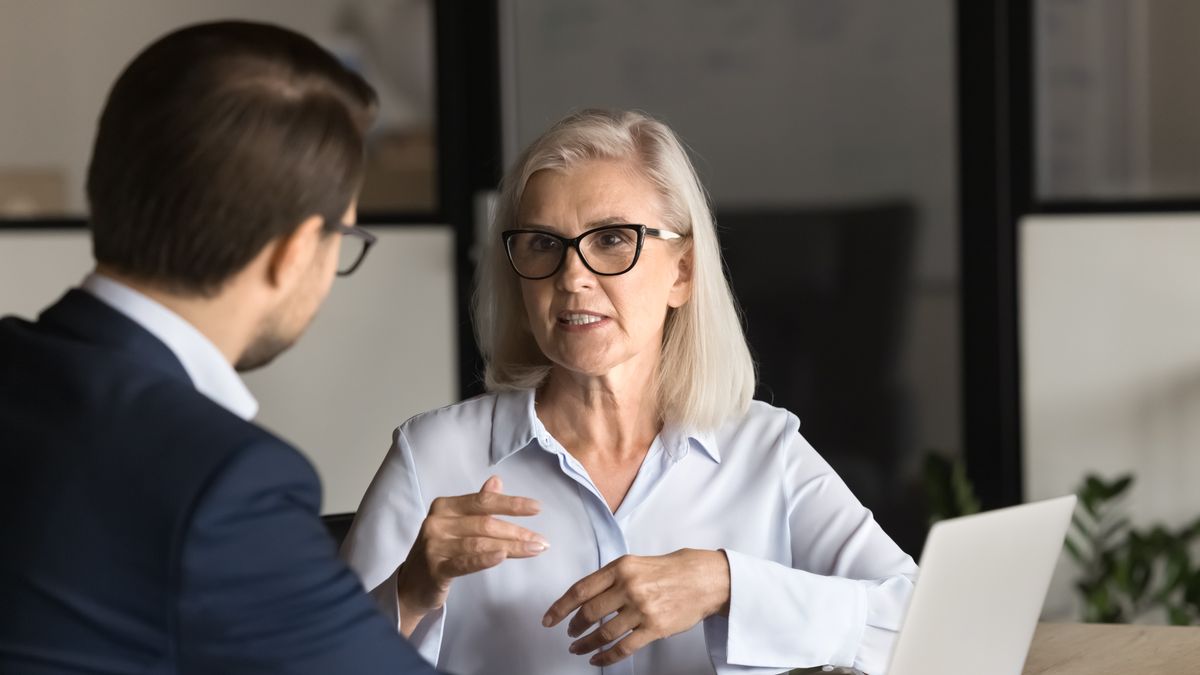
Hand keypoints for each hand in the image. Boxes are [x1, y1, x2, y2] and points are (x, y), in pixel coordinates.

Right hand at [396, 476, 546, 634]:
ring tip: (535, 550)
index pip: (483, 501)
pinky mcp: (435, 569)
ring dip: (512, 546)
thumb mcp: (455, 524)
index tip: (537, 508)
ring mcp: (434, 545)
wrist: (411, 585)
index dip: (511, 504)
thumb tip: (497, 481)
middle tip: (542, 541)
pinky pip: (465, 562)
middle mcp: (437, 522)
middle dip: (517, 531)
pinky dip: (485, 559)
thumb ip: (475, 505)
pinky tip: (504, 556)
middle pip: (485, 523)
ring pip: (480, 543)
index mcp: (445, 506)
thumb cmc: (440, 551)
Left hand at [542, 549, 730, 666]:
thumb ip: (611, 578)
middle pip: (589, 613)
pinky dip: (606, 657)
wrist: (704, 579)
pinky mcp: (654, 628)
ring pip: (604, 633)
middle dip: (574, 627)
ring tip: (579, 649)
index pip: (581, 589)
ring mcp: (642, 609)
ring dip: (587, 644)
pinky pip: (623, 647)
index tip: (549, 619)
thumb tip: (585, 597)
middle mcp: (629, 586)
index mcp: (621, 567)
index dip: (560, 607)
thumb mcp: (636, 563)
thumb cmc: (671, 570)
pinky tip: (598, 659)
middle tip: (569, 634)